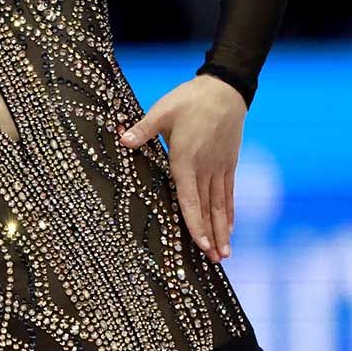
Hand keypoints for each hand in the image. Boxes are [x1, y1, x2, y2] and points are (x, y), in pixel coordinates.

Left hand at [116, 73, 246, 263]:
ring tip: (225, 254)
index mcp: (185, 158)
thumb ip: (142, 130)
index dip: (194, 222)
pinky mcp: (228, 163)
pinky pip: (229, 193)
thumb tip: (121, 139)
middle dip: (211, 235)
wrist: (224, 90)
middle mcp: (205, 168)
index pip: (189, 198)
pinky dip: (229, 212)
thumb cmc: (188, 100)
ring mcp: (219, 167)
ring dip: (223, 230)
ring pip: (220, 205)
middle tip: (216, 261)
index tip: (200, 244)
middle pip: (208, 208)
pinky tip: (230, 228)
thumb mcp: (161, 111)